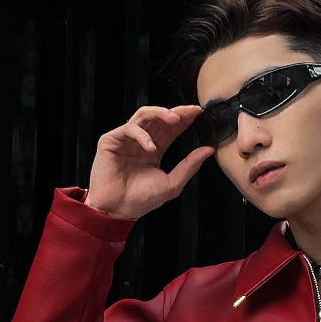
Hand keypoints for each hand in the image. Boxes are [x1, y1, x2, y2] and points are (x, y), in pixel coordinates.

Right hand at [85, 105, 214, 219]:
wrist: (118, 210)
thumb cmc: (141, 200)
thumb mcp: (172, 184)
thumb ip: (189, 166)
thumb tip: (209, 150)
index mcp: (154, 149)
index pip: (170, 128)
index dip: (184, 119)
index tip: (198, 113)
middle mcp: (141, 141)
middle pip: (159, 118)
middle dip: (176, 112)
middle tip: (190, 111)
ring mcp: (126, 139)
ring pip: (143, 115)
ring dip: (160, 113)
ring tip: (175, 119)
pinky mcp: (111, 140)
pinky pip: (129, 129)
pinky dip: (142, 135)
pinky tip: (151, 147)